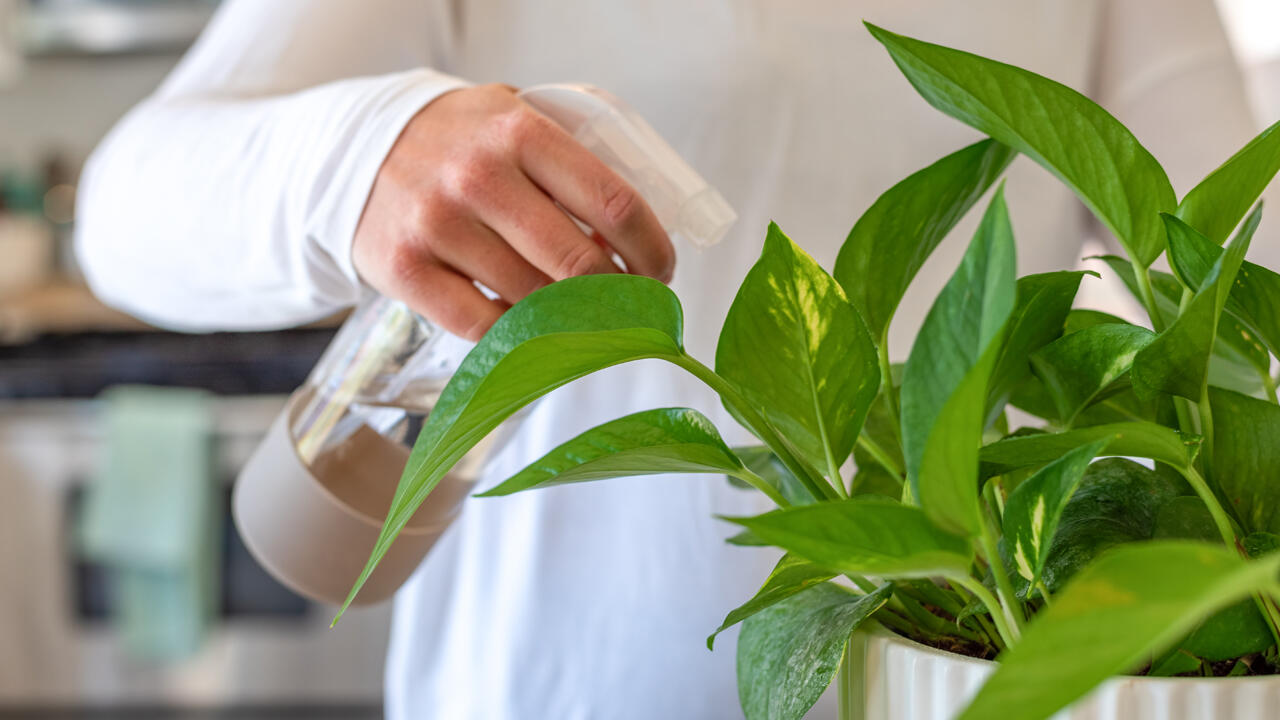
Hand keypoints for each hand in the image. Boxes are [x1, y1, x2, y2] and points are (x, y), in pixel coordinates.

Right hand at [352, 83, 673, 340]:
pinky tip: (535, 325)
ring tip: (590, 318)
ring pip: (536, 302)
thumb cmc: (459, 141)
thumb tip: (643, 223)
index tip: (662, 270)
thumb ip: (574, 151)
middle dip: (624, 296)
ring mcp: (437, 226)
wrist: (355, 151)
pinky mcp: (405, 271)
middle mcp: (478, 177)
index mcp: (519, 131)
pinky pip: (485, 327)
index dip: (652, 249)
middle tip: (635, 306)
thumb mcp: (514, 115)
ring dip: (576, 321)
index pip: (614, 203)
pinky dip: (520, 335)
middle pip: (581, 265)